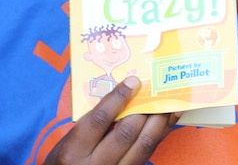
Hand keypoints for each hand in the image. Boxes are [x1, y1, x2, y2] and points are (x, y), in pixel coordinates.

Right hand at [44, 77, 179, 164]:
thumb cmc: (70, 157)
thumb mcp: (72, 139)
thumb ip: (93, 120)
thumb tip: (124, 92)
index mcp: (74, 151)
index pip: (99, 120)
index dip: (118, 98)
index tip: (133, 81)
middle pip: (125, 134)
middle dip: (144, 110)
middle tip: (155, 90)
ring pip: (143, 147)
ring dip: (158, 122)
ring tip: (168, 102)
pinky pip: (148, 154)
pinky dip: (160, 135)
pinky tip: (167, 120)